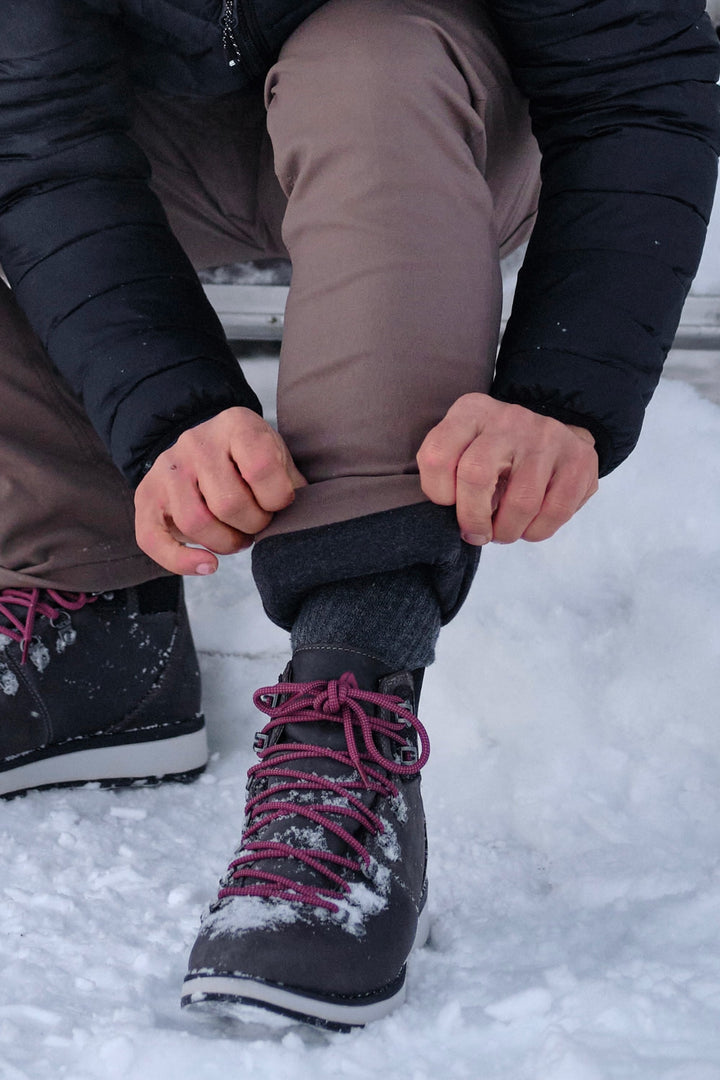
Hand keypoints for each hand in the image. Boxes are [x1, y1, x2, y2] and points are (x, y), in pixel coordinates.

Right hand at [134, 407, 305, 574]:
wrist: (205, 445)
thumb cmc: (248, 458)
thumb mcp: (276, 456)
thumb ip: (289, 482)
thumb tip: (301, 518)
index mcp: (235, 425)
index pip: (261, 469)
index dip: (277, 498)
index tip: (277, 502)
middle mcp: (196, 442)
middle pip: (228, 503)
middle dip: (253, 525)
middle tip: (258, 523)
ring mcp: (167, 468)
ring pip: (195, 523)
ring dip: (225, 543)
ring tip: (237, 538)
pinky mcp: (146, 495)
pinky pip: (153, 539)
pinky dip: (181, 561)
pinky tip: (208, 566)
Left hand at [416, 393, 597, 544]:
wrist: (552, 434)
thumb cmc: (496, 454)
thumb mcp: (464, 449)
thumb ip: (449, 476)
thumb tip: (450, 523)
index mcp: (471, 412)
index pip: (436, 455)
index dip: (437, 492)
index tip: (449, 504)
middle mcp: (509, 418)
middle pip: (476, 477)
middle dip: (472, 519)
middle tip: (476, 533)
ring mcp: (547, 436)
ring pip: (521, 502)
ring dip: (507, 531)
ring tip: (504, 531)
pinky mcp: (579, 458)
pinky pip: (555, 512)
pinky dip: (537, 531)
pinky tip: (530, 526)